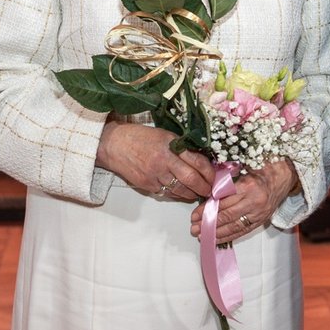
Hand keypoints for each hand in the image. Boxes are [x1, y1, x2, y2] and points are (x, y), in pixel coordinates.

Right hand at [94, 121, 213, 199]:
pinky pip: (167, 193)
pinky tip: (182, 193)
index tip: (215, 177)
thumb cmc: (140, 137)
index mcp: (170, 145)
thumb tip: (200, 161)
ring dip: (192, 194)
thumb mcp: (164, 135)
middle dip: (204, 187)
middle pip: (191, 179)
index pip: (197, 161)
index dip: (209, 172)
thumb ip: (181, 148)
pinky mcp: (147, 185)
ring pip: (180, 190)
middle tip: (211, 191)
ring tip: (198, 194)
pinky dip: (177, 194)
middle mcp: (164, 160)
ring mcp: (155, 174)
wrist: (114, 145)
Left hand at [190, 159, 296, 243]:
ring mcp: (259, 213)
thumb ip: (228, 180)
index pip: (223, 202)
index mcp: (248, 186)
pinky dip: (229, 236)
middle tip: (193, 228)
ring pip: (234, 227)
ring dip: (216, 233)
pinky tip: (217, 239)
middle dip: (208, 223)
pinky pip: (243, 231)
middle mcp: (254, 202)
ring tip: (201, 236)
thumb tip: (207, 191)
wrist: (286, 175)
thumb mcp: (244, 168)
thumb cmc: (264, 167)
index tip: (194, 215)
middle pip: (227, 216)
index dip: (207, 210)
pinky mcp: (261, 220)